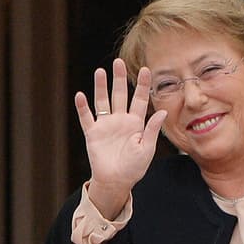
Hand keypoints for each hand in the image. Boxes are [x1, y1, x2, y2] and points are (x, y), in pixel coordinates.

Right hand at [76, 59, 166, 216]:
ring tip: (100, 71)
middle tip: (118, 62)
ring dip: (101, 87)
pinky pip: (86, 117)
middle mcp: (120, 120)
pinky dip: (83, 107)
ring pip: (102, 101)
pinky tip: (80, 95)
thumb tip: (162, 112)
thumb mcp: (147, 149)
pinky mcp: (93, 133)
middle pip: (119, 94)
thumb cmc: (134, 167)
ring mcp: (106, 125)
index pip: (140, 99)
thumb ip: (152, 130)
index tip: (146, 69)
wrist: (116, 181)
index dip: (142, 85)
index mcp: (136, 123)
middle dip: (119, 78)